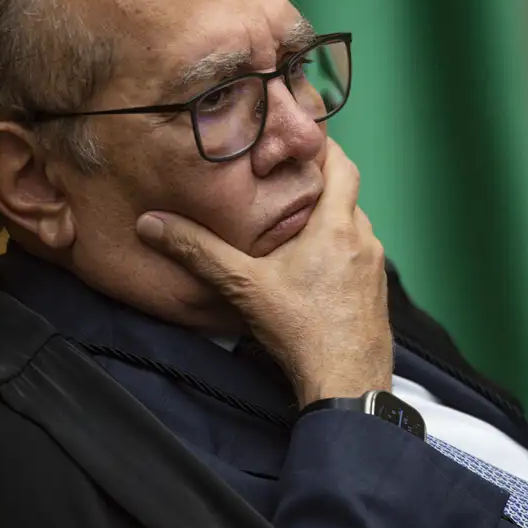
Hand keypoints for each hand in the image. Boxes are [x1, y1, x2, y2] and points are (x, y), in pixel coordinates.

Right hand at [135, 140, 392, 407]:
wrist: (348, 387)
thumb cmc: (301, 331)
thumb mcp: (243, 286)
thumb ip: (198, 251)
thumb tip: (151, 223)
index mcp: (337, 224)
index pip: (342, 163)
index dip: (322, 146)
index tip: (294, 140)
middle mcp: (364, 239)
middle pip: (346, 195)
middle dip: (317, 186)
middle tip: (280, 182)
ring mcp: (374, 268)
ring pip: (352, 227)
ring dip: (327, 222)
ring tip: (290, 224)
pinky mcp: (376, 294)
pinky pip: (357, 257)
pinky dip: (337, 252)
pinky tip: (310, 270)